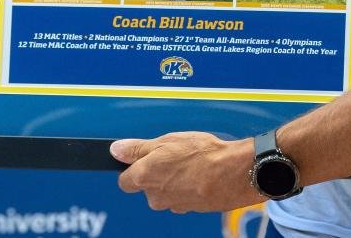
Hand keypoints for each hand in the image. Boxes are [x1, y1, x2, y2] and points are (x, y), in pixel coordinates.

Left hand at [112, 132, 262, 212]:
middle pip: (147, 187)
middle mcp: (155, 196)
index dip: (132, 168)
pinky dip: (189, 186)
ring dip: (174, 179)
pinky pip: (183, 196)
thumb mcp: (166, 141)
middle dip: (156, 173)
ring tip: (191, 163)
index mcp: (144, 177)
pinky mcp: (190, 209)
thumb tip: (116, 150)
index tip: (142, 159)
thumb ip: (137, 148)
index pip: (124, 181)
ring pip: (167, 192)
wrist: (233, 172)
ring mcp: (173, 205)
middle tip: (173, 156)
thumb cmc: (201, 154)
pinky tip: (200, 173)